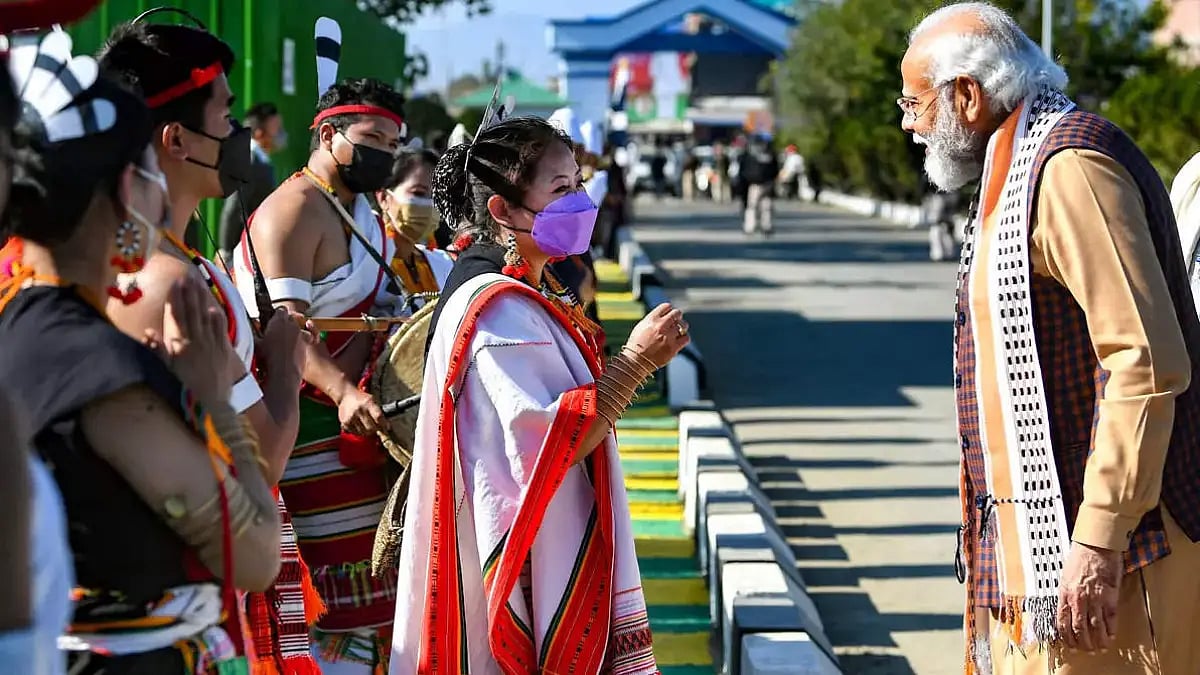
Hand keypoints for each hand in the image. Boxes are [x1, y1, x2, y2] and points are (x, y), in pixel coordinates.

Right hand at [143, 277, 233, 406]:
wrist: (212, 405)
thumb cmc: (184, 389)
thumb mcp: (165, 372)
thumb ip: (156, 351)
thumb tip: (148, 332)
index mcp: (180, 346)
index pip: (176, 317)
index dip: (174, 300)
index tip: (173, 285)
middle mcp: (196, 342)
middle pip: (191, 313)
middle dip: (188, 294)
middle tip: (185, 277)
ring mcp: (212, 345)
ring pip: (205, 317)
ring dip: (202, 300)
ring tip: (198, 285)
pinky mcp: (225, 350)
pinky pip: (221, 330)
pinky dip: (217, 318)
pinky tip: (214, 307)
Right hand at [257, 307, 314, 381]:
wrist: (283, 371)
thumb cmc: (268, 357)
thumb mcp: (255, 343)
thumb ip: (254, 332)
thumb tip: (249, 328)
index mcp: (279, 321)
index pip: (280, 310)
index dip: (276, 314)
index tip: (272, 320)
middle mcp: (292, 325)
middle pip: (290, 318)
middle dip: (285, 323)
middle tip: (276, 331)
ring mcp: (301, 335)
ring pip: (299, 329)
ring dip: (294, 332)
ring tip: (286, 340)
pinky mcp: (306, 345)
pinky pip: (305, 339)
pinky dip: (300, 342)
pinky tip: (293, 349)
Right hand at [337, 385, 386, 435]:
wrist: (345, 396)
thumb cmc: (361, 399)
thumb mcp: (373, 400)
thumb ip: (379, 412)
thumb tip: (386, 427)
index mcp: (368, 402)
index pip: (378, 417)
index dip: (384, 424)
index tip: (387, 428)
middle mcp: (359, 410)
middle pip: (371, 427)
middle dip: (376, 430)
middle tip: (377, 428)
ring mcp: (351, 417)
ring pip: (364, 433)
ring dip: (368, 432)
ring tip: (368, 426)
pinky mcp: (345, 422)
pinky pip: (355, 433)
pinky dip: (359, 432)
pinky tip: (360, 426)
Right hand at [625, 302, 689, 367]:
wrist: (635, 362)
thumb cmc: (637, 344)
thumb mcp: (641, 326)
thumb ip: (654, 319)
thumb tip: (666, 314)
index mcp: (651, 319)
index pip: (667, 306)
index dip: (668, 310)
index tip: (668, 315)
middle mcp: (661, 326)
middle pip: (677, 313)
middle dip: (677, 317)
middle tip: (675, 322)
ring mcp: (668, 337)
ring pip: (683, 325)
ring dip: (681, 327)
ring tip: (676, 332)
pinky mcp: (673, 348)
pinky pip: (686, 338)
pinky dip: (684, 338)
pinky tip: (679, 340)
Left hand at [1056, 542, 1120, 651]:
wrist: (1096, 547)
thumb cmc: (1079, 558)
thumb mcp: (1064, 576)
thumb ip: (1065, 594)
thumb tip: (1066, 610)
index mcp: (1064, 594)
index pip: (1062, 622)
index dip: (1065, 636)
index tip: (1068, 645)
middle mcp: (1078, 600)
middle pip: (1078, 628)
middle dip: (1082, 643)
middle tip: (1085, 650)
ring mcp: (1095, 600)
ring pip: (1095, 627)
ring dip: (1097, 641)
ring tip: (1099, 648)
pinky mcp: (1110, 597)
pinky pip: (1110, 619)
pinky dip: (1111, 630)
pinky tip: (1111, 637)